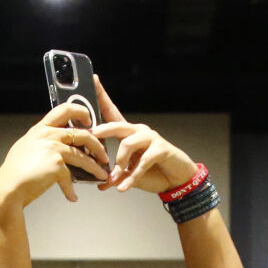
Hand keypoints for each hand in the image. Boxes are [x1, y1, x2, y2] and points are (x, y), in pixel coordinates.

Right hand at [0, 102, 109, 208]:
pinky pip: (71, 177)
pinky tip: (72, 197)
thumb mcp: (26, 148)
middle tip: (103, 154)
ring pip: (83, 156)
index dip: (80, 112)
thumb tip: (57, 146)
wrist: (8, 187)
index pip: (64, 110)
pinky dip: (71, 190)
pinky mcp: (57, 165)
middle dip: (97, 145)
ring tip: (101, 174)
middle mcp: (48, 135)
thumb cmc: (15, 172)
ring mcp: (53, 149)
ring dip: (94, 167)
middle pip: (82, 134)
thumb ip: (41, 142)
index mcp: (40, 129)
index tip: (89, 120)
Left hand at [90, 75, 200, 194]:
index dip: (102, 96)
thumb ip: (115, 176)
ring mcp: (151, 138)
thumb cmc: (153, 172)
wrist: (176, 180)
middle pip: (117, 125)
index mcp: (129, 133)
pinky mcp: (161, 149)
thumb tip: (100, 184)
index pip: (112, 112)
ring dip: (119, 164)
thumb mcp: (128, 175)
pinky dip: (132, 177)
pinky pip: (142, 162)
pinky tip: (124, 187)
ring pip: (127, 144)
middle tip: (92, 136)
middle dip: (103, 131)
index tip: (93, 79)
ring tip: (115, 179)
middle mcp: (139, 131)